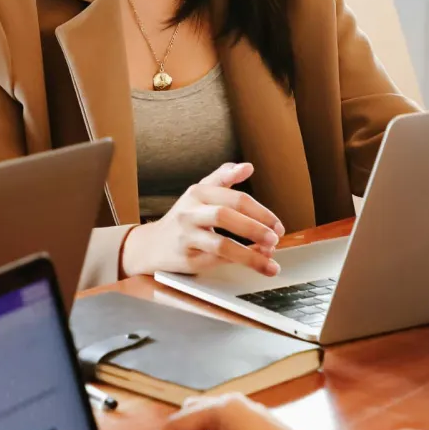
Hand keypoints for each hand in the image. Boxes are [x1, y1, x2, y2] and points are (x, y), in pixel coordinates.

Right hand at [120, 163, 283, 277]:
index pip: (232, 196)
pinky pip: (217, 260)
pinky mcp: (187, 258)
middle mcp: (190, 212)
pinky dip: (240, 261)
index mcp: (198, 192)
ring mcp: (187, 236)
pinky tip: (257, 262)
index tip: (277, 224)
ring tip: (271, 256)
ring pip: (221, 244)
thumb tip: (248, 167)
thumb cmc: (183, 218)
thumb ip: (223, 178)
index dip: (259, 210)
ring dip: (250, 252)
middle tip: (276, 237)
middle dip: (255, 227)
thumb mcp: (199, 193)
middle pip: (225, 215)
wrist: (151, 245)